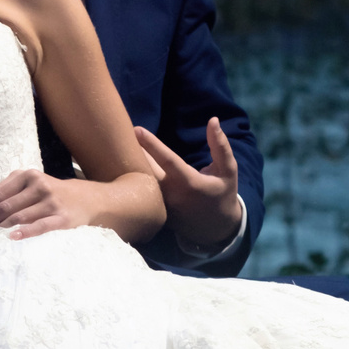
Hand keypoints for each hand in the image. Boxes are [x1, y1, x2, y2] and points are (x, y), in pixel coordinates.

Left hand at [0, 162, 161, 240]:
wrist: (96, 200)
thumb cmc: (58, 196)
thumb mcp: (34, 187)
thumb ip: (9, 193)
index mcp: (28, 176)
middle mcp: (39, 185)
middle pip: (2, 208)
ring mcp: (52, 202)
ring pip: (17, 217)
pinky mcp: (63, 218)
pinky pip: (40, 227)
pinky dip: (24, 233)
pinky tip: (9, 239)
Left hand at [134, 120, 243, 250]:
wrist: (214, 229)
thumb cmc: (221, 193)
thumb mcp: (228, 170)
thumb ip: (220, 146)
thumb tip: (213, 120)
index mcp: (190, 183)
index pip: (167, 160)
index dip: (152, 144)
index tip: (137, 129)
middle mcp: (172, 195)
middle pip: (147, 168)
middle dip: (135, 150)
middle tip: (123, 131)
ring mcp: (161, 206)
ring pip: (142, 180)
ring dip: (132, 163)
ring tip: (120, 145)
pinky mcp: (155, 213)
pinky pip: (141, 192)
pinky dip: (134, 177)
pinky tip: (124, 165)